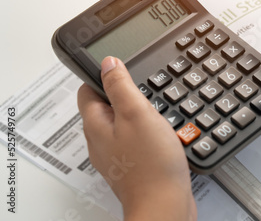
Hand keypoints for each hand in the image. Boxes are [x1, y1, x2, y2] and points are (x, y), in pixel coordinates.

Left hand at [77, 57, 196, 220]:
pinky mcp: (133, 165)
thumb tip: (108, 63)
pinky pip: (136, 141)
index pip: (87, 91)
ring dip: (138, 115)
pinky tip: (161, 134)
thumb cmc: (151, 164)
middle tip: (143, 91)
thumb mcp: (136, 113)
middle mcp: (101, 141)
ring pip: (123, 125)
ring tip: (156, 111)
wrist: (165, 205)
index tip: (119, 68)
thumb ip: (120, 86)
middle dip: (124, 96)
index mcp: (96, 125)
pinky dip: (147, 132)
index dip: (101, 76)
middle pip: (106, 108)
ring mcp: (117, 155)